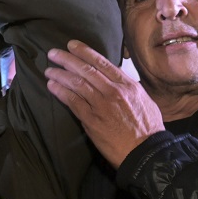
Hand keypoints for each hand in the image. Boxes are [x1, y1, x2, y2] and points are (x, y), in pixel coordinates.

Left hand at [46, 40, 164, 167]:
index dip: (84, 52)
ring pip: (77, 83)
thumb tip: (115, 79)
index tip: (72, 45)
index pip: (102, 63)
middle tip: (53, 54)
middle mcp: (114, 92)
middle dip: (67, 59)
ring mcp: (102, 105)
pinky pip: (72, 101)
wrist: (146, 153)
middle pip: (86, 70)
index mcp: (127, 85)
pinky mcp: (92, 120)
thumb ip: (127, 88)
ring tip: (49, 71)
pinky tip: (52, 86)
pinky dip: (60, 92)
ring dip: (60, 75)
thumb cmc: (148, 128)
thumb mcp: (144, 100)